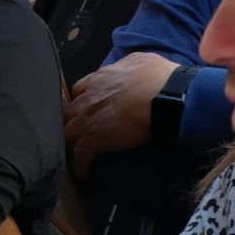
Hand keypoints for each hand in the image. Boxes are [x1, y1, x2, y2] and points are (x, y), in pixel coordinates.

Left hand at [65, 52, 177, 172]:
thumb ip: (128, 64)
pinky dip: (80, 165)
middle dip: (71, 120)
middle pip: (69, 111)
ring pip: (67, 132)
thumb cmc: (160, 78)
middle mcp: (89, 97)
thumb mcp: (141, 61)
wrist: (166, 97)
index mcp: (100, 79)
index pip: (80, 89)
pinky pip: (80, 154)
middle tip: (79, 131)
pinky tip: (83, 174)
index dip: (82, 100)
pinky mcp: (94, 138)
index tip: (87, 108)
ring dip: (71, 142)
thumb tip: (131, 67)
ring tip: (76, 152)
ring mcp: (89, 118)